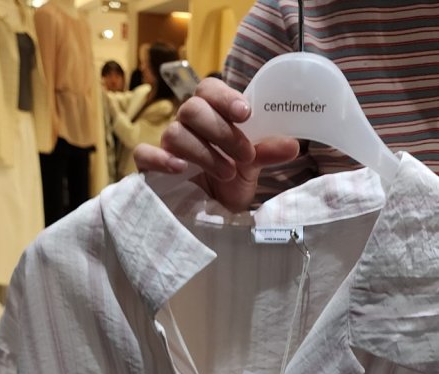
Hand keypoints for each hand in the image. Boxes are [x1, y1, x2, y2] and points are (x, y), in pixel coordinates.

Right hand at [132, 77, 298, 212]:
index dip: (225, 97)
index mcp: (209, 117)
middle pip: (192, 108)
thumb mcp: (251, 169)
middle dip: (221, 130)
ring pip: (175, 132)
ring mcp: (167, 147)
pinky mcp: (150, 170)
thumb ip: (266, 153)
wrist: (210, 218)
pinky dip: (160, 158)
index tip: (245, 114)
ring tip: (227, 172)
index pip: (208, 89)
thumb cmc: (228, 185)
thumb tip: (293, 145)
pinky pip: (145, 154)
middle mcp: (186, 127)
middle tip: (245, 155)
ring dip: (204, 151)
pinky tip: (179, 168)